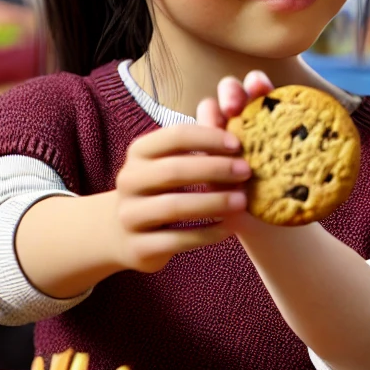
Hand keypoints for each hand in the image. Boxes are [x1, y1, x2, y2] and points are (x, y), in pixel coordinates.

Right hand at [109, 123, 251, 273]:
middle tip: (246, 172)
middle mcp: (129, 181)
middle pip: (174, 170)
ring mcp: (129, 215)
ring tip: (242, 202)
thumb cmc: (162, 189)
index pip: (175, 136)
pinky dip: (206, 234)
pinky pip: (176, 240)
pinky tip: (229, 229)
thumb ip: (201, 145)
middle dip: (215, 169)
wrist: (123, 233)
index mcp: (139, 153)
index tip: (238, 144)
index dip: (208, 137)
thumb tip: (236, 122)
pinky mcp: (138, 247)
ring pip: (174, 207)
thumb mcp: (173, 162)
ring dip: (213, 203)